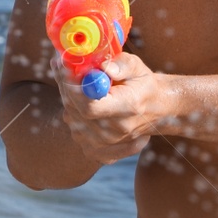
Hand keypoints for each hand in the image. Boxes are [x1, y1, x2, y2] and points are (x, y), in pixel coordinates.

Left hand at [55, 52, 175, 166]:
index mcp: (128, 108)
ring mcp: (105, 145)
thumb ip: (121, 65)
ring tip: (78, 83)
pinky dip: (74, 113)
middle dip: (65, 86)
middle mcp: (116, 131)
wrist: (156, 110)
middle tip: (60, 65)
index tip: (63, 65)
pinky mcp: (97, 152)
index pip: (89, 106)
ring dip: (69, 98)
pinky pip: (74, 129)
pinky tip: (84, 102)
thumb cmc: (143, 85)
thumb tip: (102, 67)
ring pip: (71, 119)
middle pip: (75, 112)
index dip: (71, 87)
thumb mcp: (137, 67)